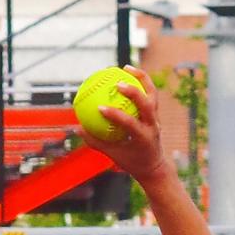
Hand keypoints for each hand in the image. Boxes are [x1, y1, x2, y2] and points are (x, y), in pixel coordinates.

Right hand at [76, 65, 170, 185]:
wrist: (155, 166)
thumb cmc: (132, 161)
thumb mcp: (114, 155)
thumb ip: (96, 142)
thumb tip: (78, 129)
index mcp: (143, 138)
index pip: (130, 124)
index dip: (115, 115)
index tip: (99, 108)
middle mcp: (153, 126)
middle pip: (147, 105)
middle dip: (134, 93)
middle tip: (117, 83)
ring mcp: (156, 118)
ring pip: (152, 95)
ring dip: (141, 79)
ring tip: (125, 67)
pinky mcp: (156, 113)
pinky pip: (149, 93)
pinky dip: (140, 81)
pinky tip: (126, 72)